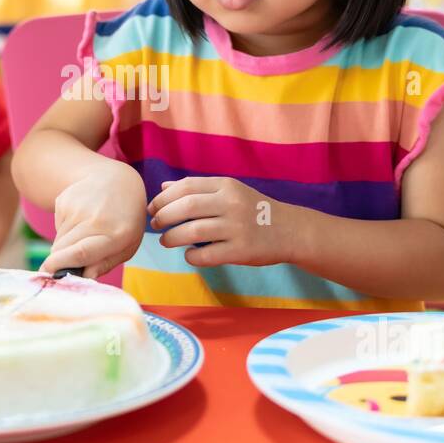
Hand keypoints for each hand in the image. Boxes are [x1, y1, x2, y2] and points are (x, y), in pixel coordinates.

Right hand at [40, 162, 146, 278]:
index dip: (62, 265)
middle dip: (59, 260)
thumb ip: (106, 263)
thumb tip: (84, 276)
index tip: (49, 273)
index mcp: (115, 234)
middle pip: (63, 248)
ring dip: (65, 245)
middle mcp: (95, 218)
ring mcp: (78, 206)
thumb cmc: (124, 220)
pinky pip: (57, 226)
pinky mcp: (64, 199)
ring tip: (84, 234)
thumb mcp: (127, 245)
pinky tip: (80, 219)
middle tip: (66, 262)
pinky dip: (65, 229)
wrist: (117, 181)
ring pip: (59, 239)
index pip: (82, 252)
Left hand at [148, 177, 292, 267]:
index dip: (164, 198)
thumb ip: (198, 188)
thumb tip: (164, 188)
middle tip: (155, 225)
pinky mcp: (241, 251)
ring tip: (166, 240)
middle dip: (164, 216)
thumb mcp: (230, 191)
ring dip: (172, 237)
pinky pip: (206, 255)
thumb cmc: (254, 210)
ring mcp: (237, 228)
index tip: (152, 208)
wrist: (290, 230)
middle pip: (186, 207)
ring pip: (193, 231)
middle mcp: (231, 204)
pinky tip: (189, 255)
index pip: (187, 187)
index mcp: (226, 186)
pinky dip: (191, 256)